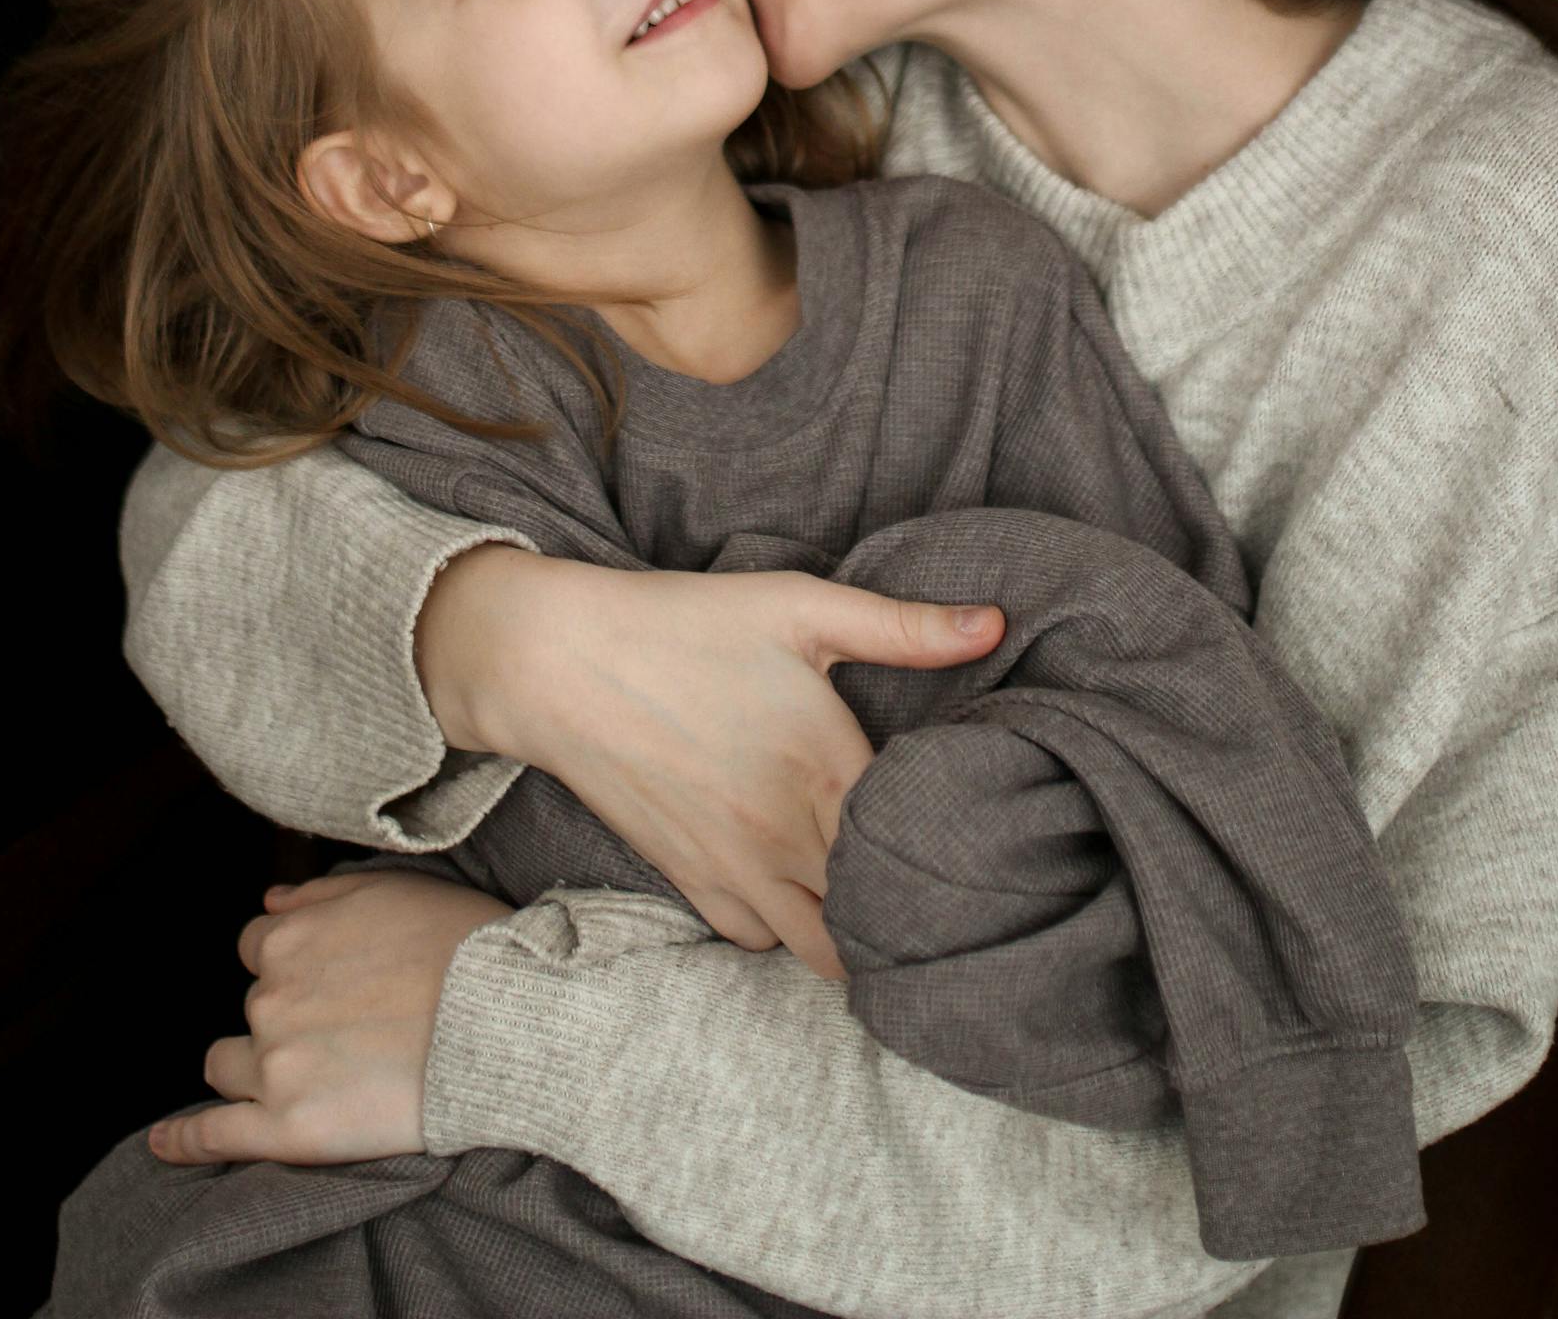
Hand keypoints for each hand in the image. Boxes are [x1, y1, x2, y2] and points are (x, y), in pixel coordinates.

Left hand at [147, 868, 509, 1165]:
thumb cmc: (459, 945)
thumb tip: (268, 901)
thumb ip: (319, 895)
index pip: (258, 946)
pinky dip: (183, 1141)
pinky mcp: (288, 1129)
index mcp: (291, 937)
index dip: (291, 964)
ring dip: (249, 1067)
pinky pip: (214, 1135)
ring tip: (296, 1078)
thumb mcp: (391, 890)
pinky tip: (162, 1145)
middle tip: (342, 1029)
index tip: (323, 980)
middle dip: (283, 1016)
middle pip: (249, 1008)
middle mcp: (271, 997)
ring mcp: (275, 1065)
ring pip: (226, 1065)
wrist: (502, 1018)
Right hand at [414, 548, 1003, 978]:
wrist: (559, 665)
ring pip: (823, 951)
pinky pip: (758, 940)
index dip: (955, 850)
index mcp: (830, 770)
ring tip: (873, 894)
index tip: (979, 840)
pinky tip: (799, 888)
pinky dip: (786, 930)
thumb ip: (903, 627)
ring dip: (853, 932)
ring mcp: (737, 871)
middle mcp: (789, 838)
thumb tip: (998, 624)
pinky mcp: (691, 881)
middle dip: (914, 907)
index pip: (919, 848)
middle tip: (938, 880)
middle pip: (879, 916)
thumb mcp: (798, 606)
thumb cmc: (684, 625)